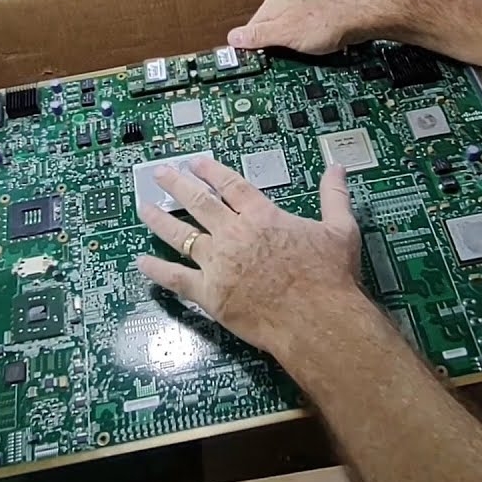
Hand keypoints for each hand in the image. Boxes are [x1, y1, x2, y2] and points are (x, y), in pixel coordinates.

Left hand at [135, 157, 363, 355]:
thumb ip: (334, 197)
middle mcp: (234, 234)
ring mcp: (218, 263)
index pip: (230, 185)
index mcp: (262, 216)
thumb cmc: (329, 277)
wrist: (317, 318)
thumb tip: (336, 169)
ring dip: (159, 219)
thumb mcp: (340, 229)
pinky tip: (140, 263)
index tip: (195, 163)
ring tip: (143, 208)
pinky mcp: (210, 293)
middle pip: (198, 202)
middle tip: (160, 174)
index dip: (210, 171)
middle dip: (176, 185)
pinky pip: (175, 278)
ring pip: (180, 235)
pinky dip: (156, 270)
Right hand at [226, 0, 406, 53]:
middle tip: (274, 73)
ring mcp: (303, 13)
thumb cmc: (328, 20)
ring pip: (287, 39)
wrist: (363, 14)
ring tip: (295, 67)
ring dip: (289, 54)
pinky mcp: (320, 22)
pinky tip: (313, 57)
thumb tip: (233, 38)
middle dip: (271, 55)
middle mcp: (285, 7)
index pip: (248, 33)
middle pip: (268, 36)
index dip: (248, 53)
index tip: (248, 71)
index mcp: (272, 9)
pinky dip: (306, 51)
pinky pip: (305, 40)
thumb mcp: (286, 33)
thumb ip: (259, 36)